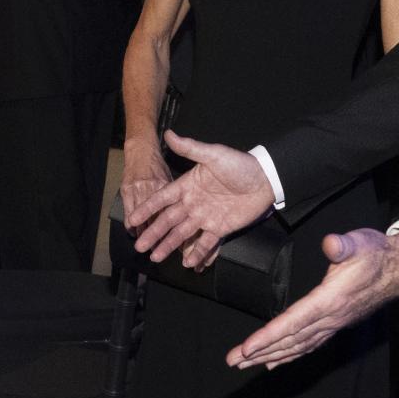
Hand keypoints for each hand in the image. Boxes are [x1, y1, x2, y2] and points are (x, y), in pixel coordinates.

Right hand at [128, 130, 274, 266]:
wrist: (265, 179)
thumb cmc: (240, 165)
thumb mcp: (213, 154)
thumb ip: (190, 149)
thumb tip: (169, 134)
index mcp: (188, 185)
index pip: (162, 199)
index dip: (147, 209)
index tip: (132, 219)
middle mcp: (193, 203)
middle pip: (168, 220)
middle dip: (153, 233)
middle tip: (140, 246)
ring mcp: (206, 216)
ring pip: (183, 234)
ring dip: (169, 245)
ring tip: (156, 257)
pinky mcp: (220, 227)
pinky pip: (206, 243)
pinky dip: (196, 253)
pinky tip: (187, 263)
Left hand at [228, 230, 398, 370]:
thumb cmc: (376, 254)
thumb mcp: (360, 243)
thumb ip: (343, 245)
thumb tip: (331, 244)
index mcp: (331, 300)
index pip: (293, 322)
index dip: (268, 336)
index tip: (246, 348)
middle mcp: (331, 318)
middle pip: (290, 340)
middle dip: (260, 352)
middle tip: (233, 361)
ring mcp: (333, 324)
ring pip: (297, 346)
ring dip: (270, 356)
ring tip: (245, 364)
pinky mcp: (335, 324)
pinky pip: (308, 345)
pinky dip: (290, 354)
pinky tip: (275, 361)